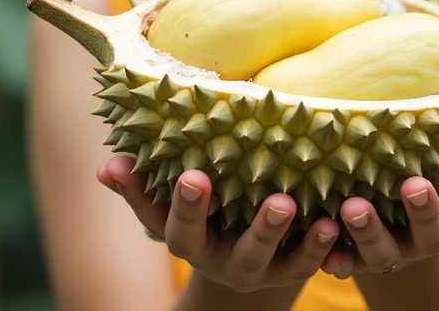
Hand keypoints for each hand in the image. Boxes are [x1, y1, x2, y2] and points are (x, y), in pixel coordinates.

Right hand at [97, 154, 342, 292]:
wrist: (250, 258)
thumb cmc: (206, 212)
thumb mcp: (171, 204)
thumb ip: (141, 186)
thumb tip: (104, 167)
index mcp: (191, 242)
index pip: (177, 228)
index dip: (182, 205)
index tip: (192, 175)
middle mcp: (223, 262)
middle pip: (233, 250)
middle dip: (240, 224)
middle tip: (250, 192)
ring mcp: (261, 271)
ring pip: (272, 260)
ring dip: (282, 234)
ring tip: (290, 204)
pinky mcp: (294, 271)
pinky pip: (310, 264)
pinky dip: (322, 246)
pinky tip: (333, 222)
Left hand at [320, 137, 438, 277]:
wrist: (379, 219)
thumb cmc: (419, 175)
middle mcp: (422, 240)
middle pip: (432, 236)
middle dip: (425, 212)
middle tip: (414, 184)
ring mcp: (389, 252)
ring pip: (383, 254)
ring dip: (369, 232)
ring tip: (353, 206)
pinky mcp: (352, 259)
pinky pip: (343, 264)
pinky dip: (334, 259)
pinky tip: (324, 247)